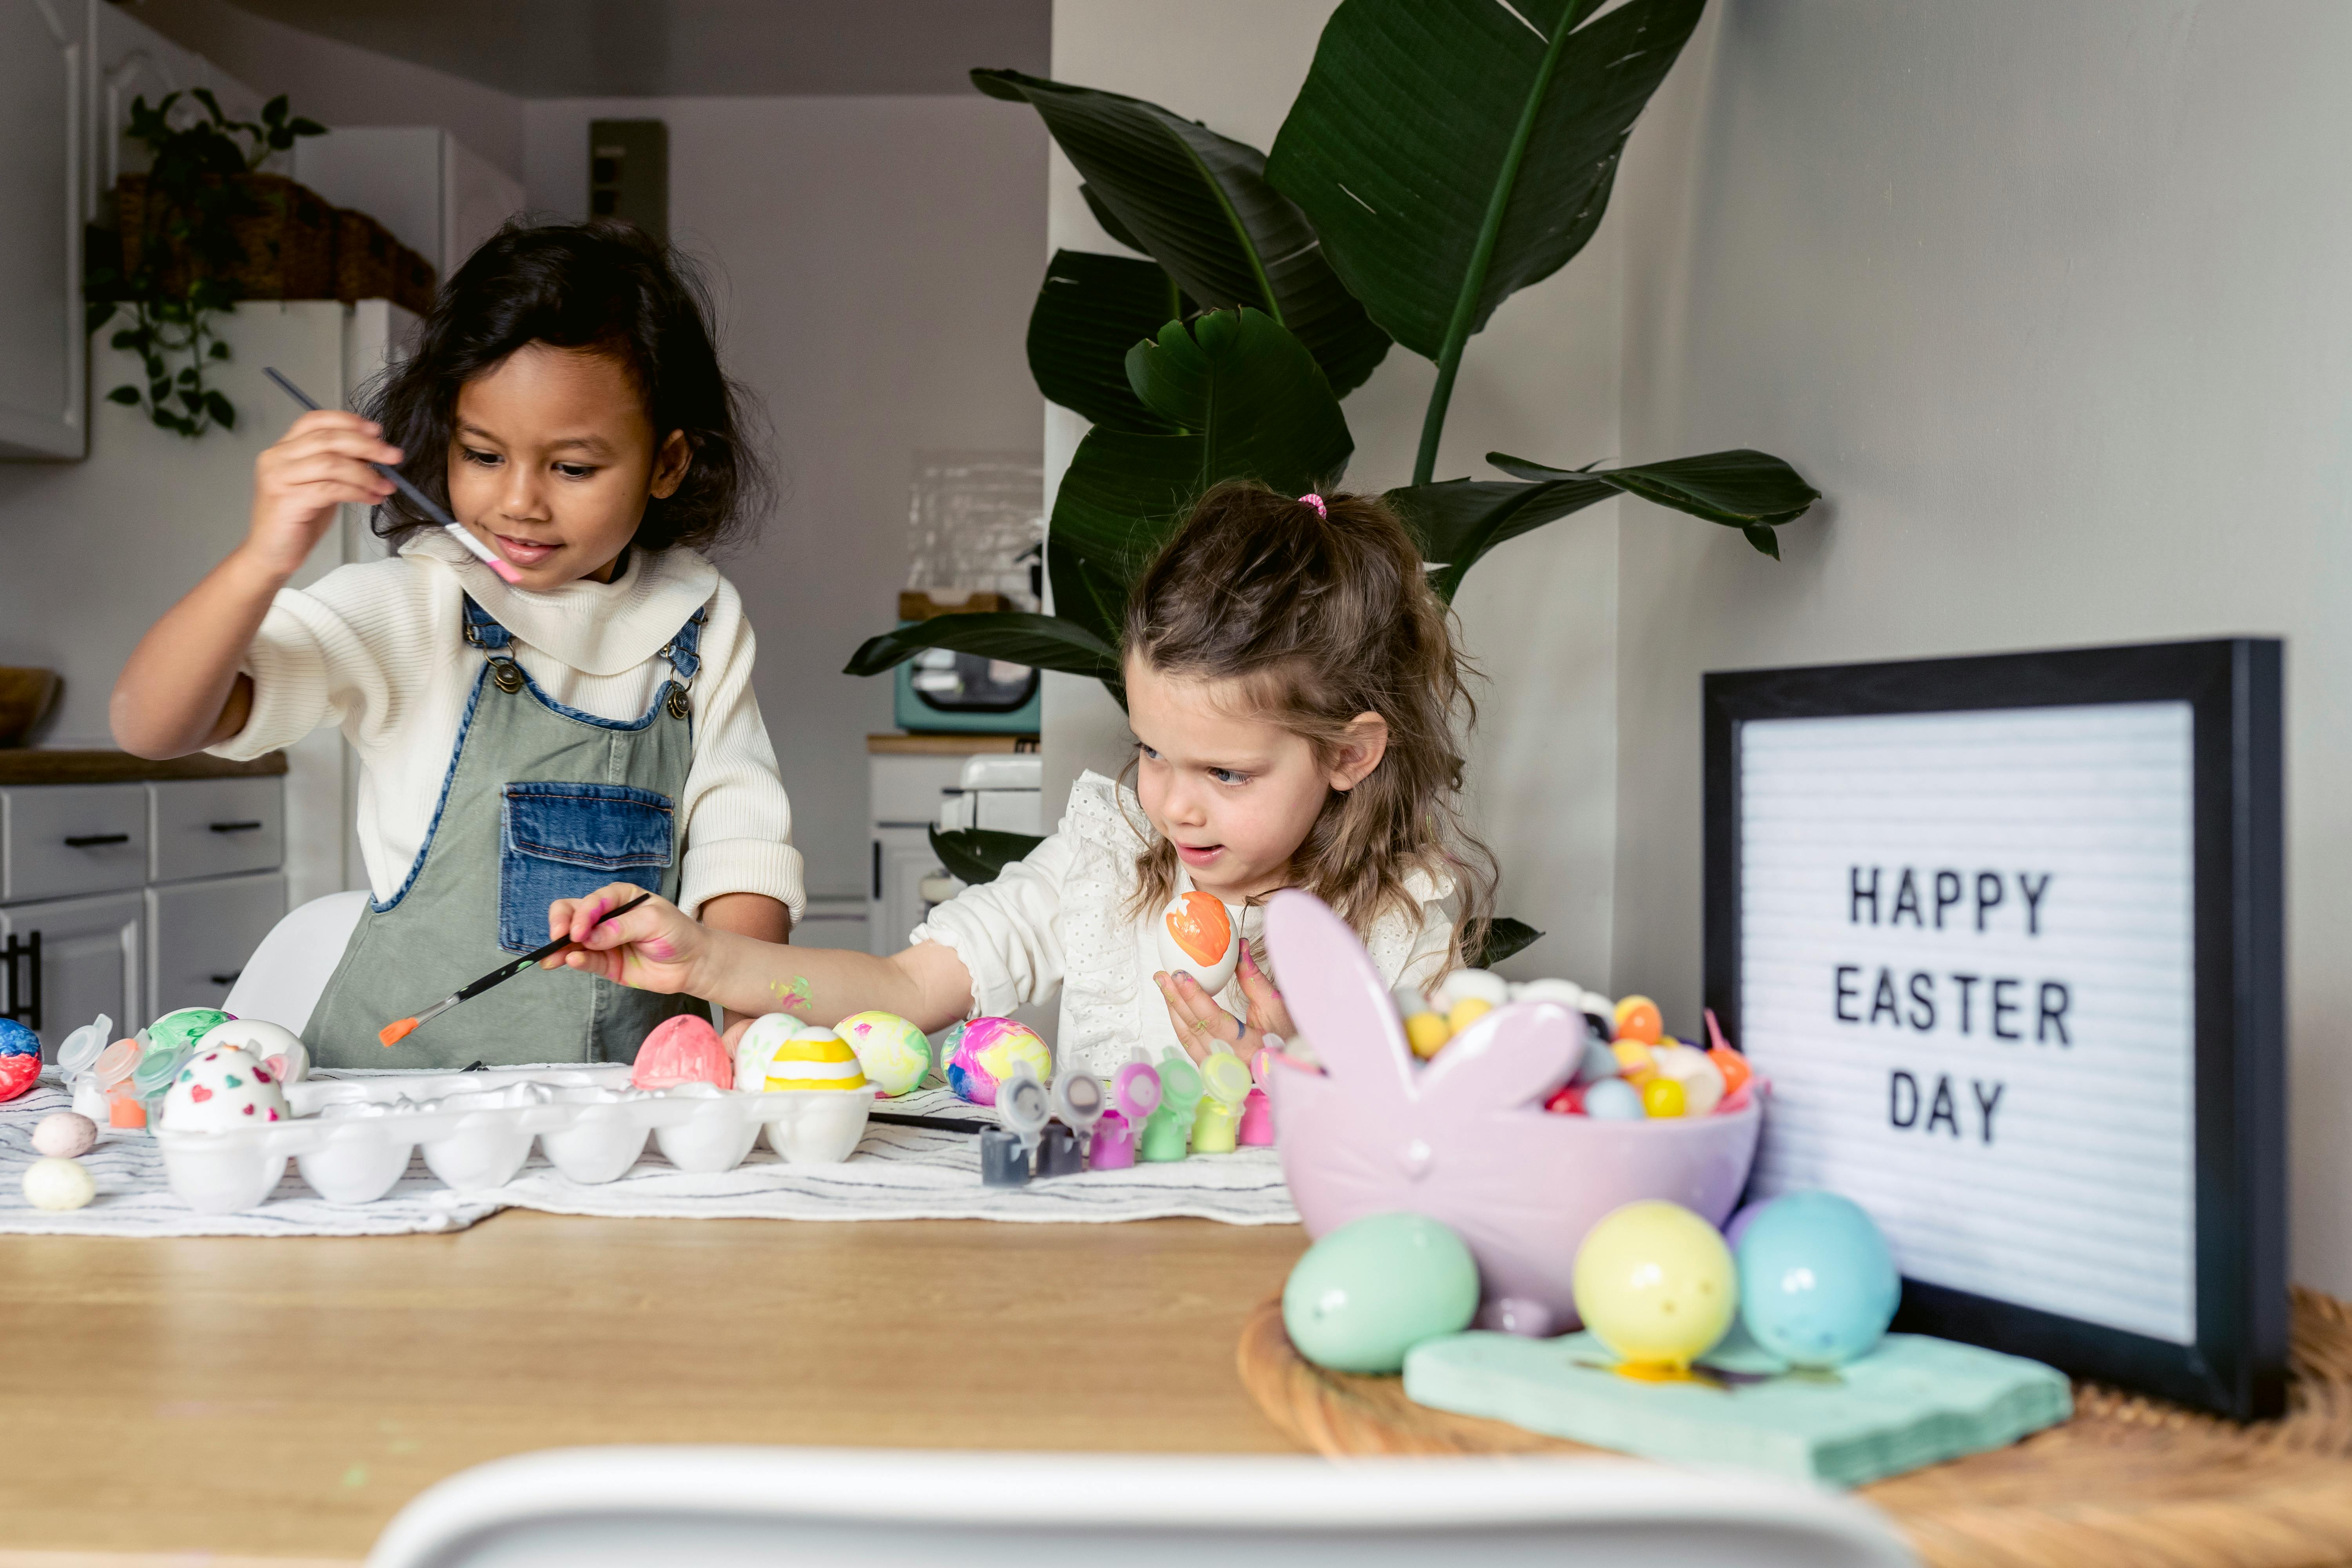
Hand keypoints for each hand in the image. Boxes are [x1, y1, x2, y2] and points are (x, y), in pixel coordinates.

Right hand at [243, 411, 399, 580]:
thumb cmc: (297, 521)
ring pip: (331, 463)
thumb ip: (338, 466)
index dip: (348, 421)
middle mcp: (276, 458)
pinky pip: (331, 489)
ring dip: (366, 473)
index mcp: (283, 449)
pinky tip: (373, 498)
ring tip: (387, 486)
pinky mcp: (287, 500)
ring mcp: (279, 478)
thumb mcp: (320, 485)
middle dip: (366, 445)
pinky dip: (358, 492)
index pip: (315, 420)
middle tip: (394, 456)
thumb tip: (374, 453)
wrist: (271, 554)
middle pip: (327, 439)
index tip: (376, 430)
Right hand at [544, 883, 704, 994]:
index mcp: (620, 897)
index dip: (581, 915)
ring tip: (551, 958)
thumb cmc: (677, 933)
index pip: (592, 900)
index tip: (578, 931)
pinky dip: (575, 961)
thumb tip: (588, 938)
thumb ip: (620, 928)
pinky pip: (585, 961)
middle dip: (561, 924)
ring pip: (572, 940)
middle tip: (558, 938)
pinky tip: (571, 962)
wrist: (693, 963)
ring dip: (559, 947)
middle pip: (572, 914)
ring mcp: (603, 940)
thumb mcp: (654, 922)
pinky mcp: (606, 963)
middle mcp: (607, 916)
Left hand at [1155, 944, 1294, 1065]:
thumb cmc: (1285, 1035)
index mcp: (1249, 1046)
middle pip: (1194, 1028)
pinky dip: (1179, 1022)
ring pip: (1186, 1037)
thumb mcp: (1275, 1005)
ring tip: (1164, 985)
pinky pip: (1188, 1043)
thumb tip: (1239, 948)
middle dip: (1176, 998)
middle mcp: (1229, 1061)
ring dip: (1173, 1009)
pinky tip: (1173, 1004)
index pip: (1214, 1020)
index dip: (1194, 997)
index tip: (1180, 975)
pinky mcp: (1210, 1066)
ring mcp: (1217, 1067)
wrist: (1287, 1063)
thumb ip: (1253, 978)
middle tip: (1163, 975)